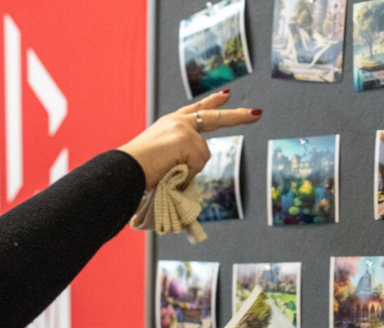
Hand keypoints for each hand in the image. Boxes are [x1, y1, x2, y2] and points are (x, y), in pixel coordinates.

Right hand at [117, 90, 261, 189]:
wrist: (126, 170)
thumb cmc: (138, 172)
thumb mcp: (163, 161)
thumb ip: (181, 161)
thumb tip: (189, 176)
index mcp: (170, 124)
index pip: (196, 109)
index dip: (213, 103)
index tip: (227, 95)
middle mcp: (178, 121)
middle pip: (214, 117)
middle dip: (239, 115)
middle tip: (258, 113)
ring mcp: (183, 128)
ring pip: (202, 156)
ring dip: (188, 171)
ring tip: (166, 172)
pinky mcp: (186, 138)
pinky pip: (198, 165)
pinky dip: (186, 174)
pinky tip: (170, 172)